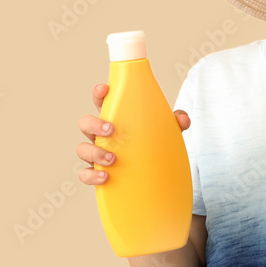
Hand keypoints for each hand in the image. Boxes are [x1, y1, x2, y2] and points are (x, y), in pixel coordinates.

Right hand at [75, 82, 190, 184]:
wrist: (156, 175)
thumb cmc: (154, 144)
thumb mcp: (167, 131)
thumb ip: (176, 122)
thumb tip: (182, 119)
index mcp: (116, 119)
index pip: (103, 101)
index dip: (100, 93)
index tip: (105, 89)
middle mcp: (102, 135)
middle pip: (85, 123)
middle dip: (94, 124)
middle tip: (111, 130)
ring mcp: (97, 154)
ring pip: (82, 149)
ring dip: (94, 152)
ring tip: (113, 158)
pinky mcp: (97, 173)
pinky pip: (85, 174)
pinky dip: (91, 176)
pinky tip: (106, 176)